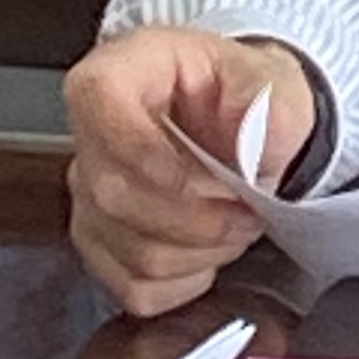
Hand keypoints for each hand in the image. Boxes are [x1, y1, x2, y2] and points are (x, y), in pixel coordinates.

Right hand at [66, 26, 316, 317]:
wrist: (243, 119)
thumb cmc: (242, 90)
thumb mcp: (270, 78)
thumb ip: (269, 111)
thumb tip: (256, 158)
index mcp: (118, 72)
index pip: (102, 112)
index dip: (156, 159)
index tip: (218, 181)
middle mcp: (90, 132)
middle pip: (116, 196)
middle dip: (199, 218)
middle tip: (251, 209)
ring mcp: (87, 192)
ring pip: (130, 250)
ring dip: (201, 251)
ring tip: (239, 224)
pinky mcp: (100, 241)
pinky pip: (134, 287)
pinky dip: (185, 281)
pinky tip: (210, 249)